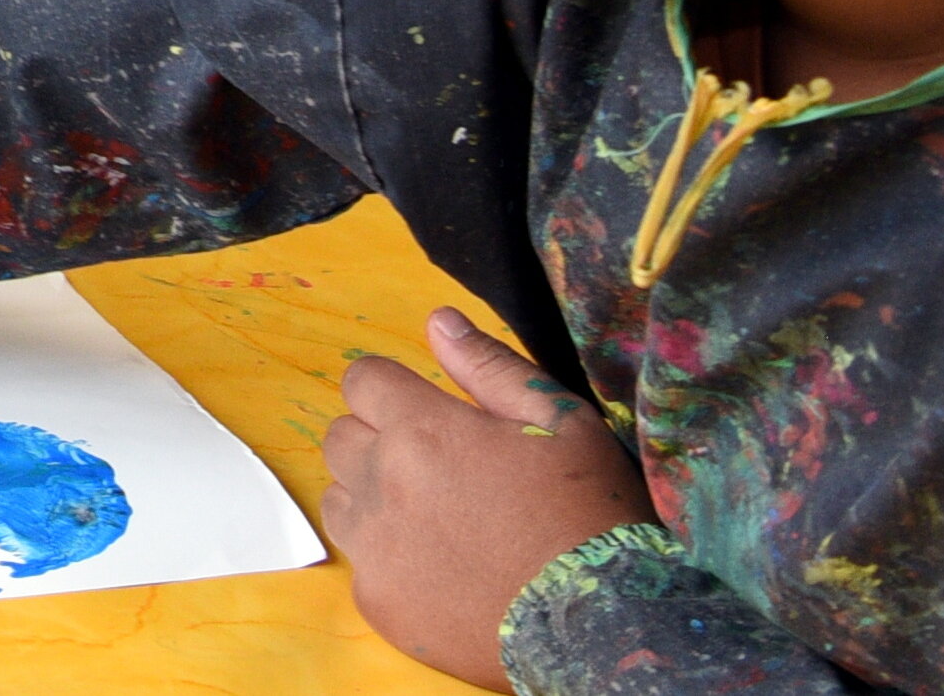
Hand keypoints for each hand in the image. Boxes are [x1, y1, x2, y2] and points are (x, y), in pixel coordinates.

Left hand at [320, 307, 657, 683]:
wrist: (603, 623)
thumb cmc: (590, 514)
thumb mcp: (562, 422)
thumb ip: (490, 367)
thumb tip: (438, 320)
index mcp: (422, 430)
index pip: (362, 379)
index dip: (394, 390)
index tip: (428, 412)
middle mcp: (383, 485)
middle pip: (342, 436)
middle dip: (380, 439)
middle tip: (441, 468)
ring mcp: (374, 549)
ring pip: (340, 498)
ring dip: (375, 496)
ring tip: (439, 517)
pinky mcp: (377, 602)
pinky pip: (360, 561)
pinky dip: (389, 558)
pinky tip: (443, 568)